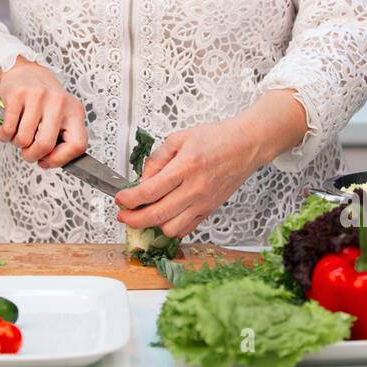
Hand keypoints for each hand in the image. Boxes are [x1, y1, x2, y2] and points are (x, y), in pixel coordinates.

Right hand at [0, 56, 88, 168]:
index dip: (60, 160)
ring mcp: (38, 96)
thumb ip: (61, 138)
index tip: (47, 161)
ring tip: (18, 134)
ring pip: (24, 139)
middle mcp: (59, 102)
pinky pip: (8, 128)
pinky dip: (4, 135)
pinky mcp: (18, 94)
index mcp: (75, 111)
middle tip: (28, 152)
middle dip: (32, 155)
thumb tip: (49, 162)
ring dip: (17, 143)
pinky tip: (6, 129)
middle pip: (46, 145)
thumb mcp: (61, 116)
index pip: (77, 145)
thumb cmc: (44, 101)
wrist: (25, 71)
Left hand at [113, 117, 267, 238]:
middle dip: (133, 219)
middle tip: (123, 215)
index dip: (130, 199)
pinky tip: (162, 220)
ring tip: (143, 216)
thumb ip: (157, 159)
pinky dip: (171, 229)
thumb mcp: (179, 138)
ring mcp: (203, 202)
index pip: (150, 191)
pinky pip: (187, 229)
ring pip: (171, 228)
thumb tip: (143, 179)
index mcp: (185, 167)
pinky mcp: (210, 209)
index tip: (120, 199)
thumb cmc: (216, 138)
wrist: (245, 145)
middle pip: (157, 214)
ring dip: (152, 226)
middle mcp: (195, 188)